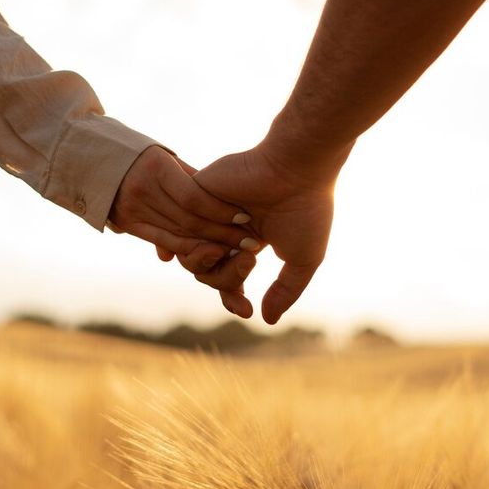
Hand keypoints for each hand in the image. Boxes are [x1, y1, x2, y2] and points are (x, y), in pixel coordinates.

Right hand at [108, 145, 256, 270]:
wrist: (92, 158)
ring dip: (210, 244)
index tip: (245, 216)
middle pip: (189, 219)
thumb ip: (192, 179)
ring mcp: (132, 209)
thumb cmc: (141, 155)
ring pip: (178, 233)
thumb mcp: (166, 158)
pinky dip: (187, 248)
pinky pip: (163, 240)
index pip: (194, 197)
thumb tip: (224, 202)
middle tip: (250, 242)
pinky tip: (209, 253)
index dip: (221, 210)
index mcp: (156, 168)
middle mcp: (142, 190)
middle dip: (222, 233)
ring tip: (236, 250)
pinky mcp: (127, 224)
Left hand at [191, 141, 338, 323]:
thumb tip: (265, 320)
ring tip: (244, 250)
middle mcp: (225, 226)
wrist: (299, 168)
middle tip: (251, 259)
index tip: (246, 310)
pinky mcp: (194, 193)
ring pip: (190, 257)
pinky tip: (223, 239)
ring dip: (215, 263)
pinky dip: (200, 241)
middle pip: (206, 272)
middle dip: (227, 278)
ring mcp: (209, 211)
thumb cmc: (307, 209)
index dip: (232, 297)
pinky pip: (180, 231)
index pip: (227, 277)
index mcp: (249, 238)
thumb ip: (285, 291)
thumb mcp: (303, 260)